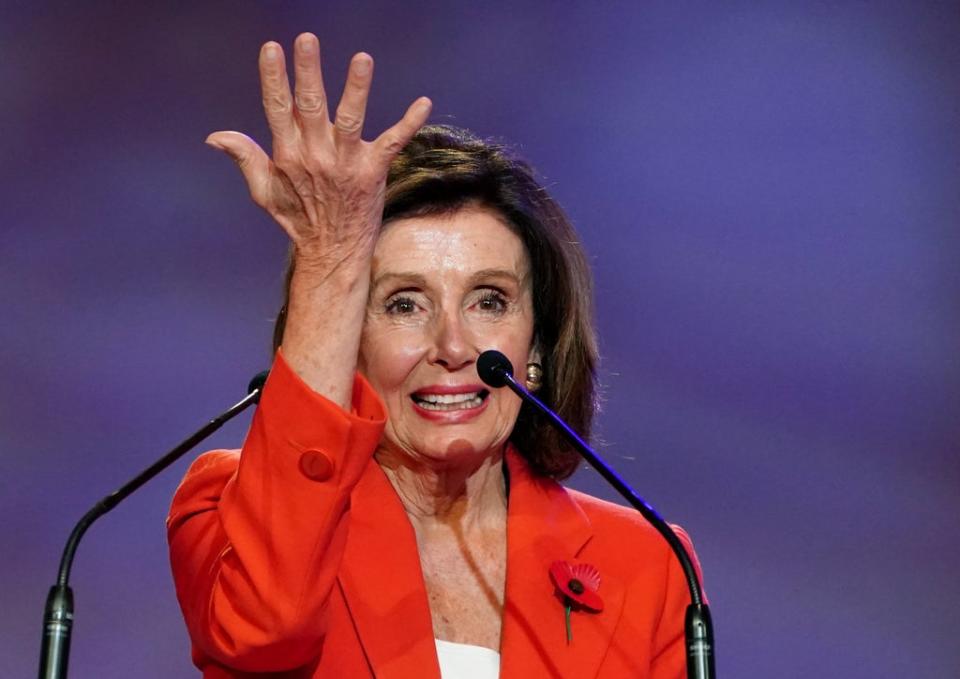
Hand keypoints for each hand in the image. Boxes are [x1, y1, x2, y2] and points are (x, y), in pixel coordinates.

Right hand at [206, 33, 430, 267]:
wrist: (333, 253)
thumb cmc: (299, 219)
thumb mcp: (264, 191)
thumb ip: (245, 158)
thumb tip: (215, 136)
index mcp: (288, 155)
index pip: (278, 109)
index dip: (274, 78)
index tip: (272, 48)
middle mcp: (316, 156)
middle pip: (311, 106)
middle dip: (309, 72)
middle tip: (307, 39)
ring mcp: (346, 164)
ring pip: (351, 119)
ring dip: (356, 89)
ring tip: (362, 59)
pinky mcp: (373, 172)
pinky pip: (393, 143)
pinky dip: (409, 123)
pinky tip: (424, 103)